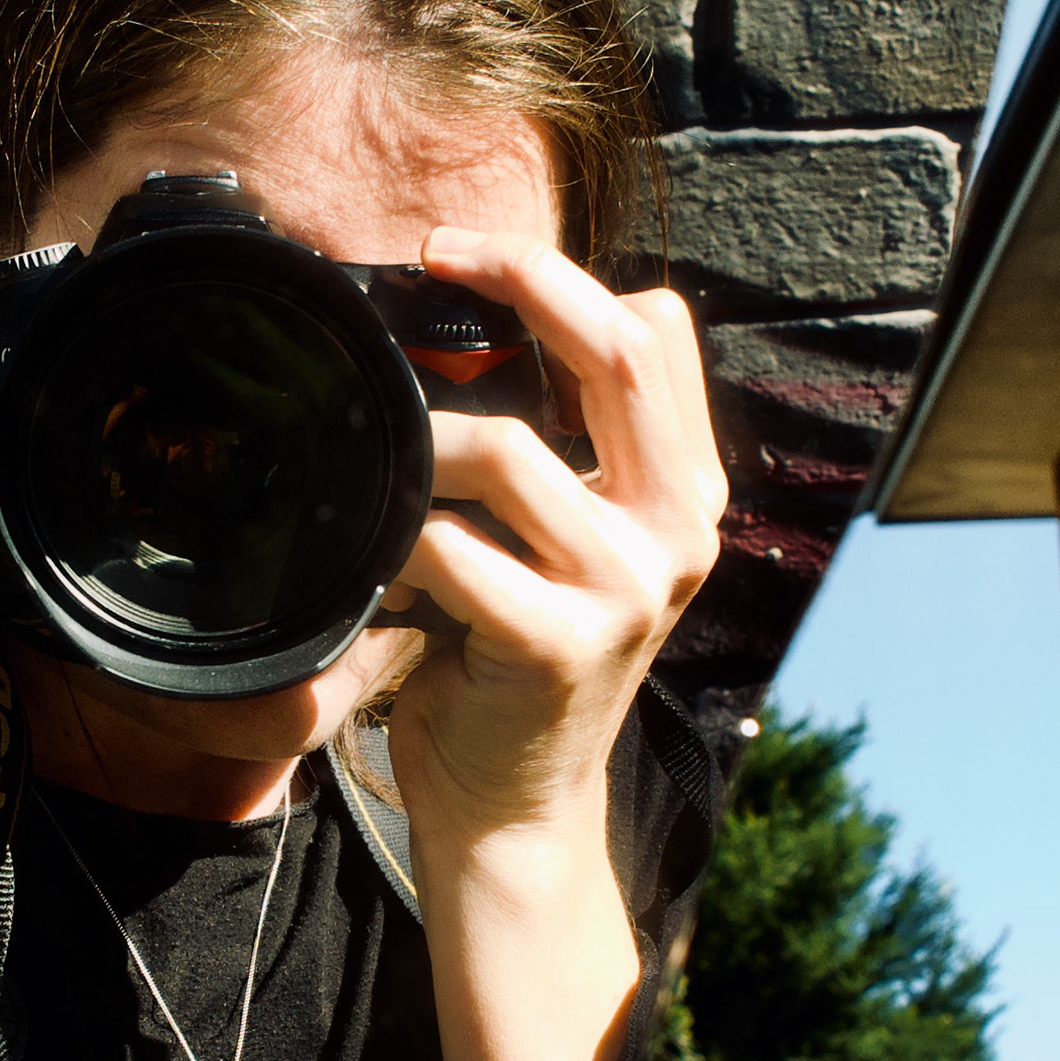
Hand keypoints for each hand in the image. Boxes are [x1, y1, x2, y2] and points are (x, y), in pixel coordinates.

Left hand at [386, 227, 726, 848]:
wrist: (512, 806)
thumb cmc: (507, 657)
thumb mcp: (558, 538)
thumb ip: (552, 447)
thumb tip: (462, 325)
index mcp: (684, 491)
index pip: (656, 331)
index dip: (560, 275)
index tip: (459, 254)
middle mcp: (679, 529)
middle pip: (619, 350)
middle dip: (521, 277)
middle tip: (435, 253)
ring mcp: (630, 587)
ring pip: (506, 450)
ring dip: (417, 447)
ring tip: (378, 478)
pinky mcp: (562, 642)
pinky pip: (450, 547)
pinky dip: (394, 542)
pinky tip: (375, 565)